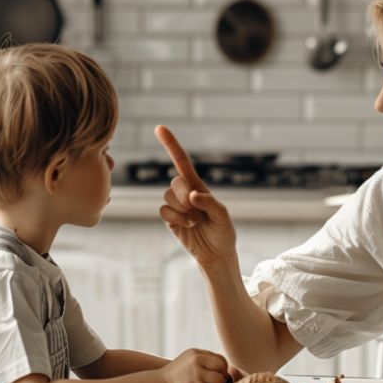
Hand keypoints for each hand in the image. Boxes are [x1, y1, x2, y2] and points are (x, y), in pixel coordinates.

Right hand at [154, 125, 237, 268]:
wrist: (215, 254)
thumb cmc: (223, 232)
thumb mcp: (224, 217)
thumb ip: (210, 203)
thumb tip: (193, 194)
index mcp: (199, 185)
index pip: (182, 161)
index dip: (171, 144)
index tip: (159, 128)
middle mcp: (185, 192)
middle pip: (175, 182)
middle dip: (186, 197)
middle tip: (199, 211)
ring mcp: (176, 205)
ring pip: (168, 197)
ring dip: (183, 211)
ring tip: (196, 221)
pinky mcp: (169, 219)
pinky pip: (164, 211)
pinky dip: (176, 219)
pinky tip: (187, 226)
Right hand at [160, 348, 229, 382]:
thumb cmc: (176, 374)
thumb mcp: (188, 359)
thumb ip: (203, 359)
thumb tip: (224, 367)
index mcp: (196, 353)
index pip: (220, 358)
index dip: (222, 368)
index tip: (217, 375)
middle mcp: (197, 360)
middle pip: (223, 368)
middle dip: (222, 377)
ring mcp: (196, 373)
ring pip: (220, 381)